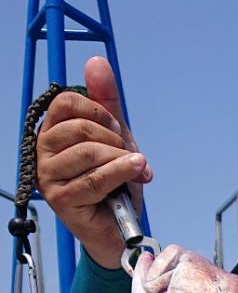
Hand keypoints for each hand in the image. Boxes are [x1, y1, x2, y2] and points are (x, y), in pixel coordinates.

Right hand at [36, 56, 152, 268]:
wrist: (121, 229)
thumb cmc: (114, 184)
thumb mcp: (115, 138)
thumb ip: (107, 103)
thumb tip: (96, 63)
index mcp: (52, 133)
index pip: (66, 101)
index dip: (99, 111)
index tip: (116, 129)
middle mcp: (44, 153)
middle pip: (80, 127)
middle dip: (114, 139)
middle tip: (128, 155)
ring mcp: (49, 178)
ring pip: (89, 153)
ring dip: (121, 159)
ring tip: (135, 169)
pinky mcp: (61, 201)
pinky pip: (96, 178)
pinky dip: (122, 172)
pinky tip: (138, 172)